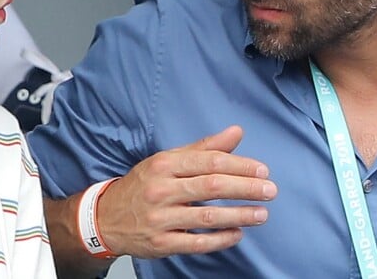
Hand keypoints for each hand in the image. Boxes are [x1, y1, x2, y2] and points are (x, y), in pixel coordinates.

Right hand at [96, 125, 276, 258]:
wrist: (106, 217)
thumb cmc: (145, 183)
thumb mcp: (170, 159)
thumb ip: (205, 147)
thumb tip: (237, 132)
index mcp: (166, 164)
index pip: (210, 161)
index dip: (240, 165)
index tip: (262, 170)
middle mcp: (162, 189)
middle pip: (212, 186)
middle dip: (245, 188)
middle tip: (270, 189)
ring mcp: (160, 219)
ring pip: (207, 216)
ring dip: (239, 215)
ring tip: (262, 213)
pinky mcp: (160, 244)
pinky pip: (196, 242)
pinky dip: (221, 239)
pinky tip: (238, 233)